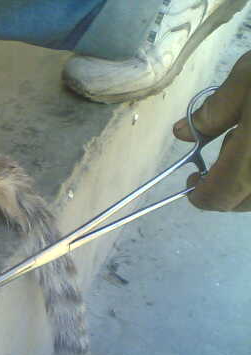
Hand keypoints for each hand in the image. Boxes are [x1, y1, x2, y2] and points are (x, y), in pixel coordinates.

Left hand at [173, 50, 250, 210]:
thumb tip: (181, 132)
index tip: (189, 182)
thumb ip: (212, 112)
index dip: (199, 196)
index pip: (218, 197)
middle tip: (213, 161)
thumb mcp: (246, 81)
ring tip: (240, 143)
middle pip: (241, 202)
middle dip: (222, 189)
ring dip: (243, 181)